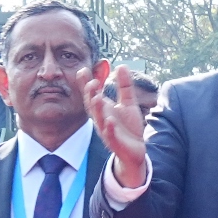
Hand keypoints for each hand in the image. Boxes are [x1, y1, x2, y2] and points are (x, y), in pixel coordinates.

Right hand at [87, 66, 148, 186]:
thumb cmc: (128, 127)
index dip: (86, 83)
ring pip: (99, 119)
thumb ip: (124, 86)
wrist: (135, 151)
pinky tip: (110, 121)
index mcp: (103, 109)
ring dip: (97, 109)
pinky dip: (109, 128)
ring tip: (98, 97)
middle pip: (93, 105)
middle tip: (92, 82)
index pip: (92, 94)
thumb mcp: (128, 103)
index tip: (83, 70)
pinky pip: (110, 135)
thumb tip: (121, 66)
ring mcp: (107, 130)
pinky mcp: (115, 142)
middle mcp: (102, 119)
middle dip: (91, 94)